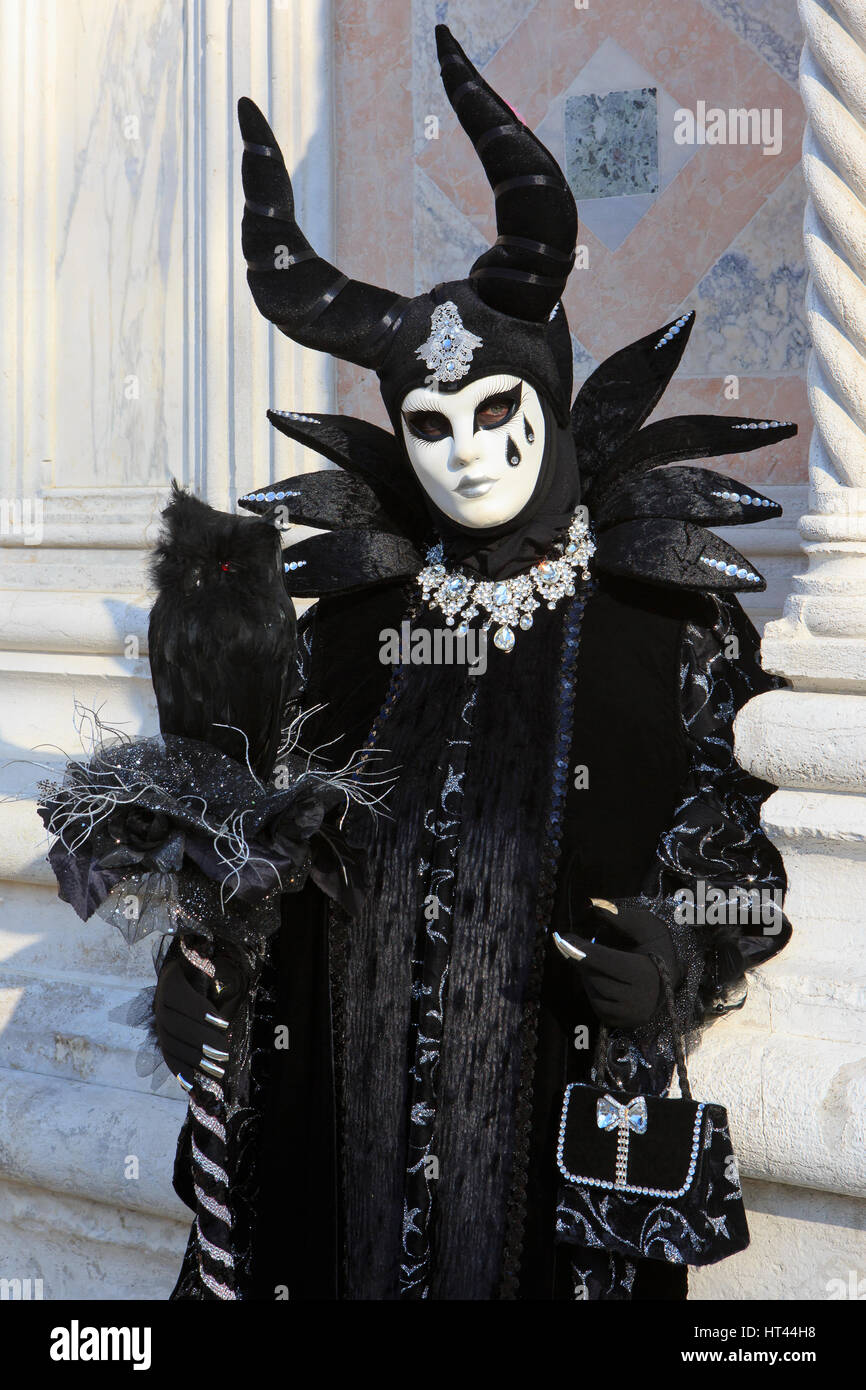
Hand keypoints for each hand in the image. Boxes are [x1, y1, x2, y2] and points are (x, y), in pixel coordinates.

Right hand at [153, 945, 244, 1087]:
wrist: (192, 975)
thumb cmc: (207, 970)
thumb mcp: (210, 966)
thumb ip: (211, 970)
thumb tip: (214, 972)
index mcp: (170, 978)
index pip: (176, 995)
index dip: (197, 1010)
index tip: (223, 1022)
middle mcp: (159, 1000)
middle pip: (173, 1025)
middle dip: (200, 1041)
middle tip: (225, 1054)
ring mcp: (159, 1022)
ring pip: (170, 1043)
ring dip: (193, 1060)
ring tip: (218, 1071)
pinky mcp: (165, 1038)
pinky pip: (168, 1056)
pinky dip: (179, 1071)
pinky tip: (192, 1085)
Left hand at [553, 900, 682, 1027]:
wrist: (671, 977)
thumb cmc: (655, 947)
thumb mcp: (645, 927)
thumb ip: (620, 917)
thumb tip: (593, 905)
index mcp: (645, 973)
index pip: (603, 961)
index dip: (580, 948)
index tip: (563, 937)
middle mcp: (640, 999)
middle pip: (595, 979)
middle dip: (583, 962)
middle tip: (574, 946)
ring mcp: (632, 1015)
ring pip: (594, 995)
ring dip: (587, 976)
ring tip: (594, 962)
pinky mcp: (625, 1023)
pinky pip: (598, 1008)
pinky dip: (594, 992)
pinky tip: (601, 978)